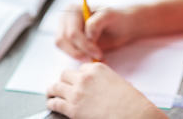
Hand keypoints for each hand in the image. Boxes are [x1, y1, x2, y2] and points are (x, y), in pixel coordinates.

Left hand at [46, 62, 167, 118]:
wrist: (131, 113)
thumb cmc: (130, 101)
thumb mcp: (118, 82)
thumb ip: (105, 80)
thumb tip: (100, 85)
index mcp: (97, 69)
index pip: (81, 68)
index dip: (79, 75)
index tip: (78, 81)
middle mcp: (84, 78)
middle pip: (65, 75)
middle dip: (65, 81)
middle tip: (62, 86)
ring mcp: (77, 92)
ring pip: (56, 86)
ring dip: (53, 90)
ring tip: (51, 93)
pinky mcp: (72, 108)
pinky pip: (55, 102)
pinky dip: (51, 103)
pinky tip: (52, 104)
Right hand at [55, 4, 139, 61]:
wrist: (123, 26)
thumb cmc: (117, 18)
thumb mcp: (110, 16)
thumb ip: (97, 22)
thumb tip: (88, 36)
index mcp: (73, 11)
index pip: (72, 33)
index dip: (84, 46)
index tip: (98, 54)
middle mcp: (66, 20)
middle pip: (63, 41)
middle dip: (79, 53)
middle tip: (96, 59)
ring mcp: (66, 32)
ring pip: (64, 49)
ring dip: (79, 57)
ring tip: (97, 60)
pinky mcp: (71, 43)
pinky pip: (70, 53)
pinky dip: (81, 59)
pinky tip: (95, 60)